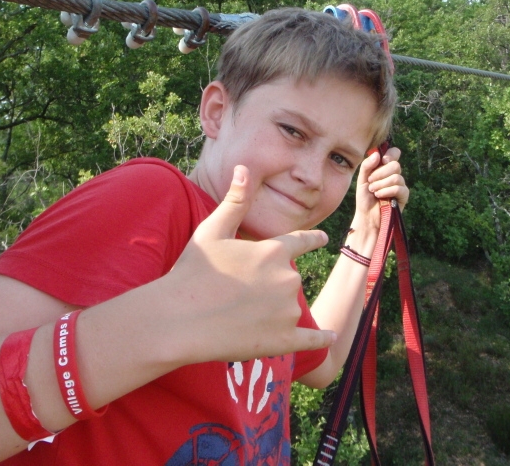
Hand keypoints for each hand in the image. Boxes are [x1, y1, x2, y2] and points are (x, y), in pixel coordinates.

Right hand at [166, 165, 335, 363]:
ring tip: (241, 316)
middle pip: (289, 279)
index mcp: (273, 251)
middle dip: (273, 284)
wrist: (179, 320)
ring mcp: (287, 312)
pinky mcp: (283, 340)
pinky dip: (321, 339)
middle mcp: (287, 278)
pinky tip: (330, 338)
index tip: (323, 238)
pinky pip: (311, 340)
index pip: (301, 241)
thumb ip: (235, 201)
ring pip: (290, 308)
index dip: (312, 239)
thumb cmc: (193, 272)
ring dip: (276, 311)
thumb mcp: (212, 230)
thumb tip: (244, 168)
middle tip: (241, 292)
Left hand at [353, 146, 408, 230]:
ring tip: (373, 191)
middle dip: (380, 173)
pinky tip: (379, 196)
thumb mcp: (362, 179)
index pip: (395, 153)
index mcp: (385, 168)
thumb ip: (367, 165)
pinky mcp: (404, 196)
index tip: (381, 161)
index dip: (390, 155)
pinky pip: (399, 188)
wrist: (367, 216)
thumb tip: (377, 154)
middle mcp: (395, 174)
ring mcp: (400, 184)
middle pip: (395, 165)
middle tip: (371, 182)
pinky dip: (386, 191)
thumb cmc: (364, 198)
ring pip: (396, 177)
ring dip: (381, 184)